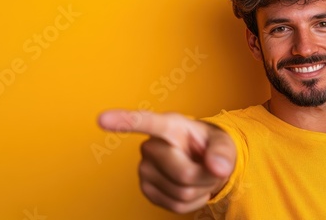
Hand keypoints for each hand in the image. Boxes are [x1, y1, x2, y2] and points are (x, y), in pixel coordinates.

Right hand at [98, 110, 235, 213]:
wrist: (203, 163)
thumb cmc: (209, 147)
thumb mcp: (223, 143)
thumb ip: (222, 152)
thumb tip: (218, 167)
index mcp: (169, 125)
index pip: (145, 122)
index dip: (123, 121)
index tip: (102, 119)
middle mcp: (151, 146)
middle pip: (184, 173)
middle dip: (205, 176)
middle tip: (209, 167)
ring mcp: (144, 169)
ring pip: (182, 192)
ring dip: (200, 189)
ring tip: (199, 174)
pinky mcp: (145, 189)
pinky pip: (176, 205)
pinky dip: (192, 202)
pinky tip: (190, 188)